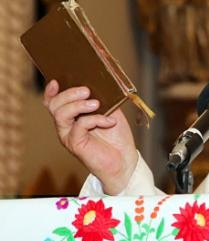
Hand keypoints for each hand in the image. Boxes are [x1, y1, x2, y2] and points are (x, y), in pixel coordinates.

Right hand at [43, 80, 137, 194]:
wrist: (124, 159)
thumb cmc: (117, 136)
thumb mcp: (111, 111)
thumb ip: (104, 99)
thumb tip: (101, 83)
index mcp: (72, 115)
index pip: (54, 101)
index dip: (51, 91)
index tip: (57, 81)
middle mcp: (66, 124)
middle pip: (54, 105)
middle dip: (69, 94)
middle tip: (86, 91)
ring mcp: (69, 135)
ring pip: (61, 115)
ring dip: (78, 105)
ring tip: (96, 104)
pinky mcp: (75, 144)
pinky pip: (78, 127)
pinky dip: (95, 120)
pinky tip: (109, 121)